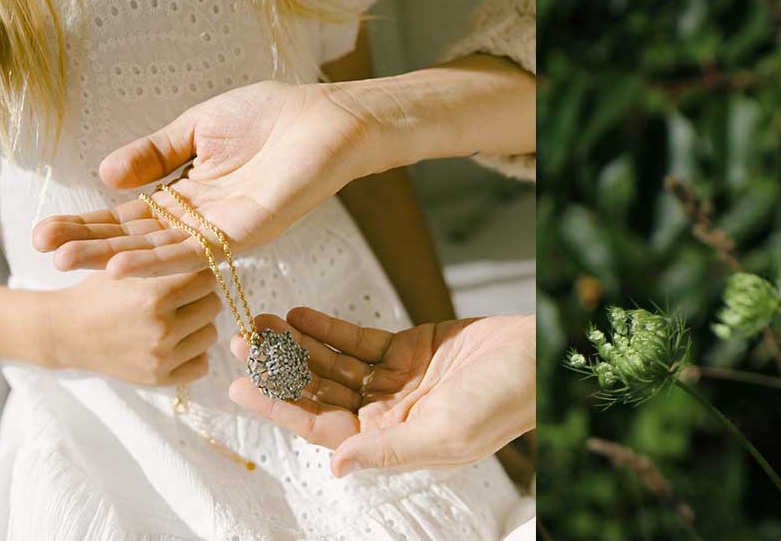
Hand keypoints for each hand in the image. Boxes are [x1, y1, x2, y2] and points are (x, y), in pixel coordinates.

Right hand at [31, 81, 369, 277]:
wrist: (327, 115)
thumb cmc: (272, 116)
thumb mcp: (197, 129)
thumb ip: (154, 153)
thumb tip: (105, 175)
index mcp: (192, 196)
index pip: (132, 216)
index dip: (90, 224)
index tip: (45, 233)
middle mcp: (205, 220)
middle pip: (139, 238)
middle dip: (91, 245)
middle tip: (43, 253)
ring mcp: (226, 230)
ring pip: (162, 250)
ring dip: (114, 257)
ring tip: (69, 262)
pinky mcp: (250, 231)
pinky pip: (199, 250)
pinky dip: (159, 258)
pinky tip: (122, 264)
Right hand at [41, 270, 221, 385]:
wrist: (64, 332)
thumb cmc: (97, 294)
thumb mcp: (123, 268)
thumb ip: (163, 261)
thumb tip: (207, 251)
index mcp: (154, 296)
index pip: (207, 278)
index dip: (196, 274)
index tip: (185, 275)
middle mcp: (162, 328)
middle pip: (213, 305)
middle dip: (199, 298)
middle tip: (180, 298)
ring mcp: (162, 356)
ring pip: (211, 334)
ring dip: (198, 326)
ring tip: (174, 319)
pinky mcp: (160, 378)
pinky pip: (201, 363)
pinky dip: (192, 353)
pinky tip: (174, 343)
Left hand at [229, 309, 534, 476]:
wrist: (540, 360)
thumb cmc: (503, 403)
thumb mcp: (445, 433)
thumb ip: (387, 449)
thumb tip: (336, 466)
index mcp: (391, 441)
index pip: (320, 426)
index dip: (279, 405)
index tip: (240, 386)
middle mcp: (386, 414)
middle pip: (319, 392)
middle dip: (279, 370)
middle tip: (242, 345)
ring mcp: (396, 381)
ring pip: (333, 363)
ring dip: (297, 345)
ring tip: (262, 324)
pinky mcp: (409, 349)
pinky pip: (358, 340)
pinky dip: (328, 327)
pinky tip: (299, 315)